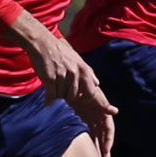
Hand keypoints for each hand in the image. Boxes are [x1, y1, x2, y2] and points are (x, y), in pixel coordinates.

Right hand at [21, 20, 117, 156]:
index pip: (95, 91)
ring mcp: (64, 77)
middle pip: (77, 97)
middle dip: (72, 98)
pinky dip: (50, 100)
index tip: (112, 112)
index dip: (103, 103)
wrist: (42, 44)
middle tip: (65, 92)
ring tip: (54, 84)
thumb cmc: (60, 53)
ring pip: (64, 97)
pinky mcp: (51, 79)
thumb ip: (88, 74)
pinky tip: (48, 103)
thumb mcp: (78, 61)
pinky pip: (52, 96)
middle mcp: (76, 74)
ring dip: (59, 95)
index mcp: (84, 71)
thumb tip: (98, 84)